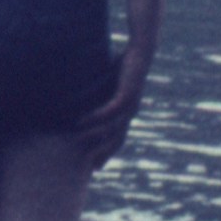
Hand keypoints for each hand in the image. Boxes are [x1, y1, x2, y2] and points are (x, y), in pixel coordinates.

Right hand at [72, 50, 150, 170]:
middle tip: (90, 168)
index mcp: (127, 113)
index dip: (106, 152)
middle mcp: (129, 113)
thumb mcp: (111, 83)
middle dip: (103, 154)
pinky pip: (108, 112)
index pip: (116, 138)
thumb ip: (101, 92)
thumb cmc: (126, 65)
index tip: (95, 166)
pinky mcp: (125, 96)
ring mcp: (129, 106)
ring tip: (78, 146)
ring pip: (111, 129)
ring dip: (95, 139)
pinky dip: (94, 118)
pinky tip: (80, 122)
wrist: (142, 52)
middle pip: (116, 140)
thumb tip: (85, 95)